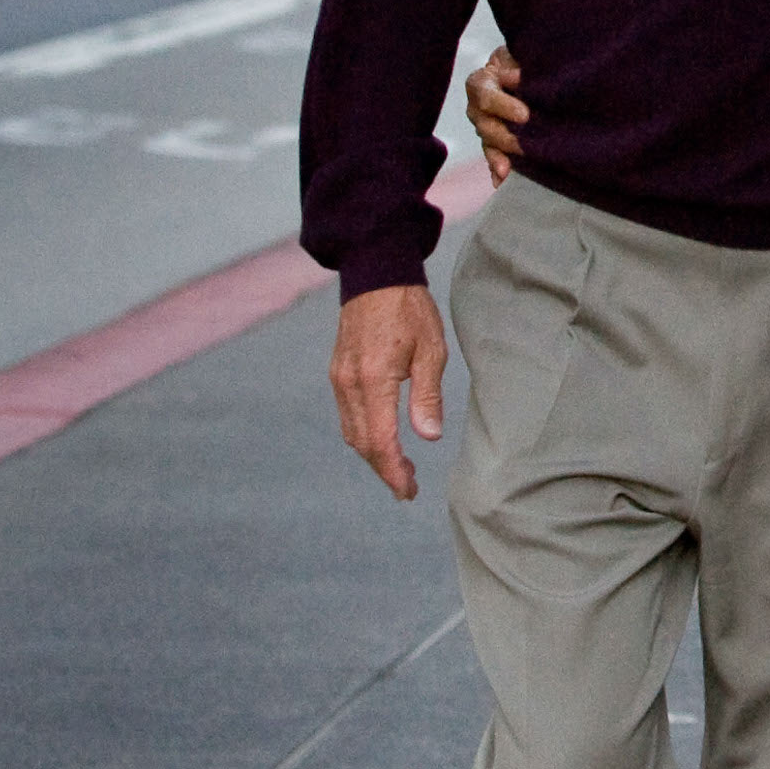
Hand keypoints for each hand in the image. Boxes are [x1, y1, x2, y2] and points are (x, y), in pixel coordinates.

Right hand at [330, 284, 447, 501]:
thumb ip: (428, 395)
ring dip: (374, 455)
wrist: (376, 277)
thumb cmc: (410, 310)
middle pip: (362, 443)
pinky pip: (348, 415)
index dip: (393, 471)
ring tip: (402, 469)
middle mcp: (348, 384)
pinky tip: (385, 440)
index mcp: (373, 380)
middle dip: (384, 470)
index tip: (408, 491)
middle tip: (408, 488)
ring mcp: (339, 379)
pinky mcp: (337, 374)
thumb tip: (429, 436)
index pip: (380, 441)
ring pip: (352, 432)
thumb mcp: (432, 351)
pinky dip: (364, 435)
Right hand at [465, 46, 526, 185]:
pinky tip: (500, 180)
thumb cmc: (529, 60)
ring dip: (498, 155)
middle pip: (483, 123)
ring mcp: (486, 125)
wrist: (540, 72)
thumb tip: (515, 77)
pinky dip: (496, 168)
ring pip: (487, 142)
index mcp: (484, 80)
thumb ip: (518, 64)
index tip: (525, 115)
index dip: (503, 105)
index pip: (484, 93)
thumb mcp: (524, 54)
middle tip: (525, 144)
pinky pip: (493, 157)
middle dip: (504, 135)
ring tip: (508, 168)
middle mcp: (478, 105)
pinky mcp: (497, 142)